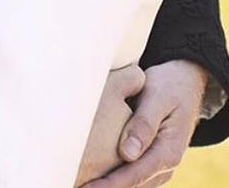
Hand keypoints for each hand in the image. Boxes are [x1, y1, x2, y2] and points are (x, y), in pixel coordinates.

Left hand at [83, 60, 207, 187]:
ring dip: (109, 184)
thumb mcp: (158, 98)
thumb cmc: (168, 87)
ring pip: (132, 183)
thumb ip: (144, 124)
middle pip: (132, 184)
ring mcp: (158, 166)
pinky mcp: (149, 161)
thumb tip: (127, 154)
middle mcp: (165, 165)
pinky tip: (94, 177)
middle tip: (77, 186)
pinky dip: (114, 178)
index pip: (135, 174)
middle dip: (105, 187)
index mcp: (169, 152)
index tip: (88, 187)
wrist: (185, 84)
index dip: (110, 184)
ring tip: (81, 182)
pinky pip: (131, 175)